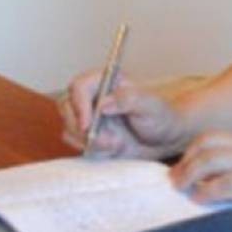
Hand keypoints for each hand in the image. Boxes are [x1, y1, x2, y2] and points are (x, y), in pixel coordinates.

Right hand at [59, 70, 191, 159]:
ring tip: (118, 144)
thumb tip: (104, 104)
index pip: (79, 86)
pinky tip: (114, 149)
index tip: (88, 125)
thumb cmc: (162, 117)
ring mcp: (89, 116)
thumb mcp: (152, 107)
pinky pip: (77, 145)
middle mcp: (94, 97)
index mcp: (108, 81)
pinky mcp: (88, 135)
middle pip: (67, 108)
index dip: (79, 104)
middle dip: (84, 129)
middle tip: (109, 141)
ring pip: (70, 128)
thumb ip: (130, 100)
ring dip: (91, 142)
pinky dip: (94, 151)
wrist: (164, 140)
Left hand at [170, 131, 231, 221]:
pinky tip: (201, 199)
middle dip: (185, 160)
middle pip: (207, 142)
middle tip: (175, 180)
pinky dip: (207, 190)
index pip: (216, 136)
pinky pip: (225, 182)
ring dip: (189, 174)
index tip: (184, 168)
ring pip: (210, 158)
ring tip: (182, 188)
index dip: (194, 151)